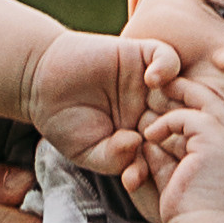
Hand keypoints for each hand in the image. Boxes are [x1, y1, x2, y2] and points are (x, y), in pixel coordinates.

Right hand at [25, 27, 181, 179]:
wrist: (40, 81)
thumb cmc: (62, 121)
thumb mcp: (87, 151)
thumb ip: (113, 157)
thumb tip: (137, 145)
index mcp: (143, 136)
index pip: (169, 149)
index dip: (173, 159)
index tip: (166, 168)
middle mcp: (151, 109)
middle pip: (182, 120)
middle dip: (183, 131)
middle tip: (180, 139)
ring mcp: (148, 83)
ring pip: (181, 91)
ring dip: (179, 101)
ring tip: (167, 112)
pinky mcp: (140, 55)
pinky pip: (166, 58)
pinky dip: (166, 67)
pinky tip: (151, 79)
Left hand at [138, 72, 223, 222]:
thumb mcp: (183, 192)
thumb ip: (169, 168)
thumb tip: (151, 149)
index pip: (223, 129)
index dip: (199, 117)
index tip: (176, 115)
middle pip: (220, 109)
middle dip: (193, 95)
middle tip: (168, 85)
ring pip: (208, 105)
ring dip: (179, 97)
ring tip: (154, 94)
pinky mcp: (217, 142)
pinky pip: (188, 118)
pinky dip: (166, 123)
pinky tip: (150, 134)